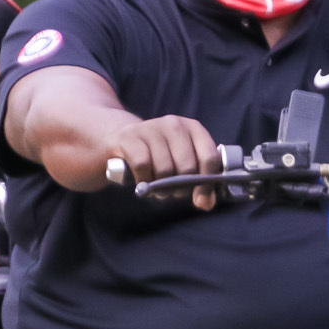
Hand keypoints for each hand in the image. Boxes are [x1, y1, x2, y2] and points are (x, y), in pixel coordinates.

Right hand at [98, 114, 226, 209]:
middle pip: (187, 167)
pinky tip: (142, 182)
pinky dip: (143, 180)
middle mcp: (173, 124)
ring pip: (165, 169)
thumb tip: (207, 204)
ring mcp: (150, 128)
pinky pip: (142, 165)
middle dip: (181, 188)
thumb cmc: (156, 156)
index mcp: (193, 128)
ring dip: (161, 187)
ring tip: (157, 188)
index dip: (207, 183)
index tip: (202, 201)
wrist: (118, 141)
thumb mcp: (180, 164)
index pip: (210, 157)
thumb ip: (198, 182)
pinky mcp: (128, 136)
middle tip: (172, 192)